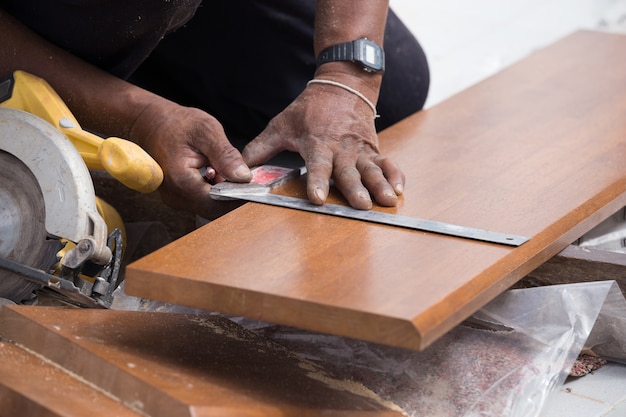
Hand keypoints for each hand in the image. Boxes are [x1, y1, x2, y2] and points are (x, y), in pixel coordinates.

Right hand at [130, 99, 251, 218]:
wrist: (149, 122)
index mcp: (181, 181)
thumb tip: (244, 177)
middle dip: (233, 196)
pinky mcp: (178, 197)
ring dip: (224, 193)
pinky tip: (216, 174)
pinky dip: (214, 191)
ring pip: (209, 207)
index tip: (255, 188)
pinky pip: (202, 201)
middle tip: (245, 177)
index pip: (218, 204)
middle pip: (214, 210)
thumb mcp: (206, 130)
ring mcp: (174, 199)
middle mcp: (175, 196)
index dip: (239, 198)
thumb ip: (226, 155)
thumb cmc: (175, 123)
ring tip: (226, 170)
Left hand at [242, 78, 404, 208]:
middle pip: (348, 172)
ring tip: (387, 201)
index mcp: (318, 143)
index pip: (317, 165)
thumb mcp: (281, 125)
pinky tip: (399, 190)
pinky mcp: (373, 149)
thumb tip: (237, 171)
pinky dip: (395, 174)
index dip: (316, 181)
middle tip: (361, 205)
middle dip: (355, 189)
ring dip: (380, 185)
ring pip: (372, 169)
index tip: (316, 197)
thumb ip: (260, 149)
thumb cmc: (308, 110)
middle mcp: (341, 149)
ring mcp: (360, 150)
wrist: (342, 85)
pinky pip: (388, 163)